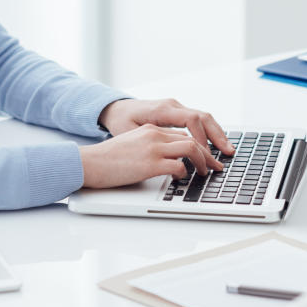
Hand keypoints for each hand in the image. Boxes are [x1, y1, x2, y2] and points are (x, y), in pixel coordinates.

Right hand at [79, 124, 221, 187]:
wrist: (90, 162)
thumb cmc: (107, 158)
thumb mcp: (132, 144)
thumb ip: (150, 146)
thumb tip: (168, 160)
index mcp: (150, 129)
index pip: (182, 134)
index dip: (199, 146)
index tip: (207, 157)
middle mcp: (154, 134)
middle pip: (192, 140)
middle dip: (208, 154)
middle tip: (216, 166)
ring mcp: (153, 148)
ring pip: (191, 148)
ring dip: (202, 162)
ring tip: (205, 173)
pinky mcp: (150, 164)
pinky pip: (178, 166)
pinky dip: (185, 172)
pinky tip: (182, 178)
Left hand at [98, 98, 234, 155]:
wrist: (117, 108)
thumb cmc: (122, 121)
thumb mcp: (130, 131)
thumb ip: (150, 139)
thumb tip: (168, 153)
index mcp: (162, 109)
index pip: (190, 119)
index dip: (201, 137)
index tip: (205, 153)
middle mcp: (173, 105)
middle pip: (202, 117)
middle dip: (217, 135)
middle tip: (228, 152)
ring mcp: (177, 108)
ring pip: (204, 118)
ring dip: (217, 134)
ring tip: (228, 150)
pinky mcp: (178, 113)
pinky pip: (199, 120)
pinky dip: (210, 132)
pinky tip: (216, 144)